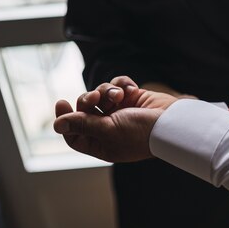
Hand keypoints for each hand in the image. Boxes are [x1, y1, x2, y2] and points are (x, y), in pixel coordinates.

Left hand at [53, 76, 177, 161]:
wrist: (171, 121)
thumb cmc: (140, 132)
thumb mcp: (107, 130)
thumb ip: (81, 124)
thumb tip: (57, 125)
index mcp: (102, 143)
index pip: (75, 133)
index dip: (66, 119)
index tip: (61, 103)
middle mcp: (110, 127)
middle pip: (85, 110)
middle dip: (88, 101)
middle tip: (95, 98)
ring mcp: (121, 111)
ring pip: (100, 94)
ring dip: (107, 91)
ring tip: (118, 95)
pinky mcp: (132, 96)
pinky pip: (118, 84)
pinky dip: (121, 84)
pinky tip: (129, 89)